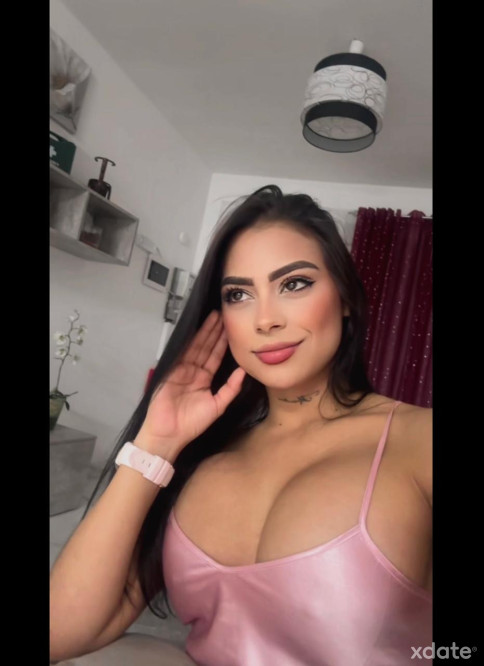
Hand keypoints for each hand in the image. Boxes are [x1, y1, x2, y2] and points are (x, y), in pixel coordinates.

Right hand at [136, 310, 245, 454]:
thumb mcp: (217, 406)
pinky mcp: (171, 370)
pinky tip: (196, 330)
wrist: (169, 433)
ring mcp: (182, 369)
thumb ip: (230, 389)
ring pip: (196, 347)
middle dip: (215, 331)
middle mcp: (194, 372)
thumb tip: (243, 372)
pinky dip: (189, 341)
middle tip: (223, 314)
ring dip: (204, 332)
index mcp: (204, 380)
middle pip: (206, 347)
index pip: (215, 357)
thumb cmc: (192, 424)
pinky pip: (183, 353)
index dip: (223, 343)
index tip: (230, 329)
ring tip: (213, 317)